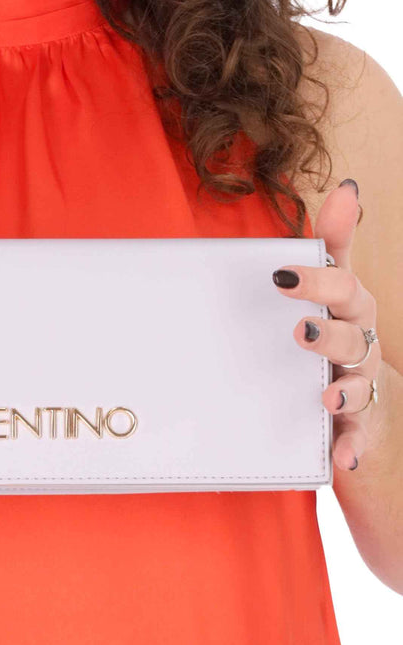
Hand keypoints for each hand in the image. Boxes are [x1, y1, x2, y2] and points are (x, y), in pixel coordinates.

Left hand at [271, 178, 380, 471]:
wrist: (365, 410)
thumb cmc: (342, 337)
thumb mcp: (336, 293)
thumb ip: (336, 244)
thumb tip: (348, 187)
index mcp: (351, 309)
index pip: (341, 286)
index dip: (317, 280)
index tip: (280, 276)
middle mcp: (362, 344)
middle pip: (352, 334)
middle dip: (329, 333)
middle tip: (298, 332)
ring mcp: (363, 386)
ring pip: (358, 385)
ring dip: (344, 390)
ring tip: (327, 398)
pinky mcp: (361, 427)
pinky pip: (361, 438)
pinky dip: (353, 446)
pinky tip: (343, 457)